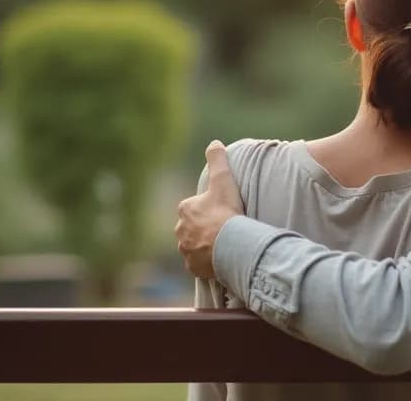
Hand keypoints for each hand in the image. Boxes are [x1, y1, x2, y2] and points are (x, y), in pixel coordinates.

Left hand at [175, 140, 245, 280]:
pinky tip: (219, 259)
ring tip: (223, 245)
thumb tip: (214, 143)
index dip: (208, 210)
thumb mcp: (223, 181)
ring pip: (194, 246)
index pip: (194, 208)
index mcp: (185, 210)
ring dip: (204, 246)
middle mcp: (180, 231)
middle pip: (192, 228)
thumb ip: (217, 160)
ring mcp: (185, 250)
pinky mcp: (192, 267)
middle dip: (203, 229)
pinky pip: (198, 264)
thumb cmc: (226, 212)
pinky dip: (206, 262)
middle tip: (223, 229)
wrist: (231, 244)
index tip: (222, 213)